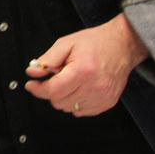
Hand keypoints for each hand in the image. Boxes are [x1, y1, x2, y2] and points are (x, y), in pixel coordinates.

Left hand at [24, 14, 148, 116]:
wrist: (123, 45)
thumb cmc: (95, 42)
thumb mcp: (67, 43)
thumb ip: (48, 59)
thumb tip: (32, 72)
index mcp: (82, 71)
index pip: (53, 90)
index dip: (38, 89)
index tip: (31, 85)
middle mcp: (94, 87)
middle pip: (59, 101)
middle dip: (51, 91)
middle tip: (54, 78)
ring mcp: (102, 97)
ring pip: (69, 108)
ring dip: (63, 97)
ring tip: (70, 81)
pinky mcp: (107, 103)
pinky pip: (81, 111)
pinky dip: (75, 102)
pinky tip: (80, 88)